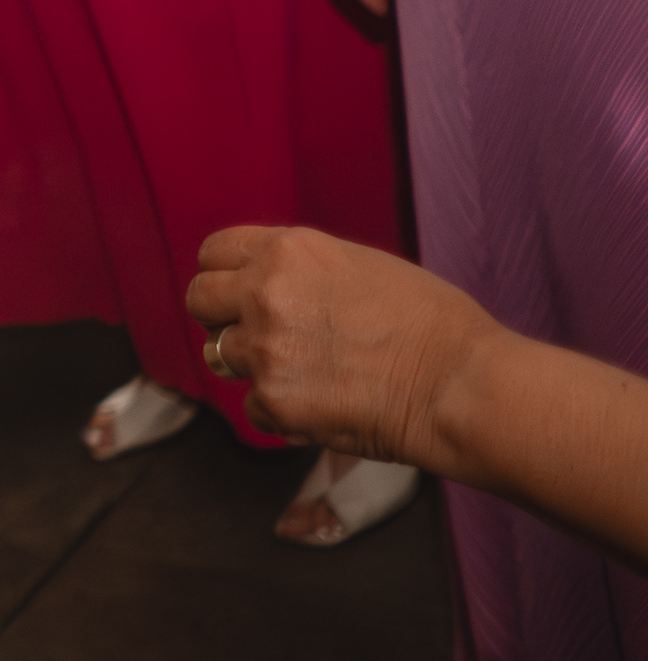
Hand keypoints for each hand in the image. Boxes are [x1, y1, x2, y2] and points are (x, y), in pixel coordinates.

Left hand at [190, 226, 492, 475]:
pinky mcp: (273, 400)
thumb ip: (302, 270)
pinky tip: (324, 404)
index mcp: (289, 250)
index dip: (224, 275)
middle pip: (199, 301)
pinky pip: (252, 406)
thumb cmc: (432, 324)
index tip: (237, 293)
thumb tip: (263, 280)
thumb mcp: (360, 266)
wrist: (462, 383)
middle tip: (259, 335)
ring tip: (308, 372)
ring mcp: (265, 348)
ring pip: (221, 356)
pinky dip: (280, 410)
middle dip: (220, 318)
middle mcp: (265, 292)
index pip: (213, 253)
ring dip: (254, 366)